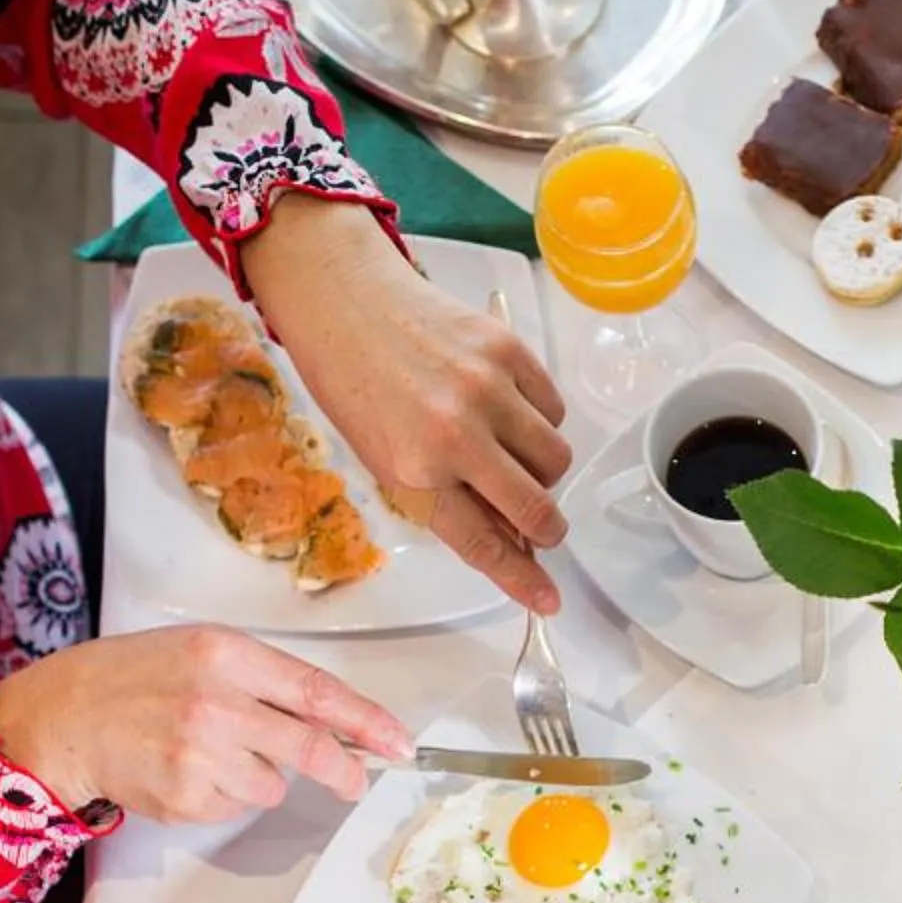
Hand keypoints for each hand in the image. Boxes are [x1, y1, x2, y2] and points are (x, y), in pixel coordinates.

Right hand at [0, 625, 411, 821]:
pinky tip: (187, 770)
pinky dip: (224, 794)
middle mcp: (217, 704)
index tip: (398, 742)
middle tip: (353, 779)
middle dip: (343, 770)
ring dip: (260, 775)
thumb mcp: (201, 651)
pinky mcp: (186, 796)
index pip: (317, 692)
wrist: (65, 717)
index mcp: (225, 655)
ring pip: (273, 784)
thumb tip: (334, 718)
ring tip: (211, 751)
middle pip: (310, 748)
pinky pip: (236, 805)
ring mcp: (201, 755)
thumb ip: (265, 680)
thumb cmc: (136, 678)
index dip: (366, 721)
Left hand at [243, 197, 571, 613]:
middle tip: (542, 525)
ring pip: (555, 458)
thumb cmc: (356, 385)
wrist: (346, 302)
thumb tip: (508, 538)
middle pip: (536, 508)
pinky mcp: (508, 351)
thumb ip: (447, 501)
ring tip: (510, 451)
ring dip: (543, 470)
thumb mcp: (387, 461)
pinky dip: (540, 420)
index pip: (484, 545)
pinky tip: (507, 409)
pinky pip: (553, 409)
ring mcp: (487, 389)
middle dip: (547, 528)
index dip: (522, 580)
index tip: (548, 600)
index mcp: (415, 472)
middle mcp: (455, 434)